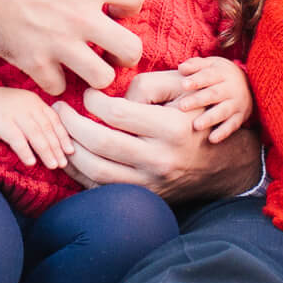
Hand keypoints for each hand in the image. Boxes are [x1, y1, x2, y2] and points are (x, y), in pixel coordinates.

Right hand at [0, 0, 145, 94]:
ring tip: (87, 66)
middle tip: (112, 51)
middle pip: (132, 50)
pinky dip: (56, 81)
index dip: (129, 6)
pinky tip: (51, 69)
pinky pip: (60, 87)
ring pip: (102, 79)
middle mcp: (80, 16)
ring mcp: (58, 43)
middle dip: (126, 54)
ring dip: (97, 75)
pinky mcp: (33, 62)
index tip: (114, 9)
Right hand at [0, 87, 72, 169]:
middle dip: (57, 147)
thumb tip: (53, 141)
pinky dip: (25, 150)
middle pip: (46, 128)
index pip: (54, 120)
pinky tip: (30, 162)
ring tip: (53, 165)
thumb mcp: (21, 109)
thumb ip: (36, 119)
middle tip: (63, 163)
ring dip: (45, 151)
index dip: (63, 136)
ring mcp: (14, 112)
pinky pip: (15, 138)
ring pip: (35, 133)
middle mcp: (27, 105)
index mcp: (35, 102)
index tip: (70, 151)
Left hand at [56, 68, 262, 202]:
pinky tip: (72, 155)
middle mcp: (161, 160)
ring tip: (60, 132)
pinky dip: (80, 174)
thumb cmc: (197, 115)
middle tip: (59, 110)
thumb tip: (107, 101)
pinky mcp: (145, 197)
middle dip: (70, 125)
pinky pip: (102, 190)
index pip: (117, 114)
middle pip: (100, 145)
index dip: (94, 101)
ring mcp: (152, 184)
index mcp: (172, 129)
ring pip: (96, 173)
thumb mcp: (182, 89)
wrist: (223, 163)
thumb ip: (144, 85)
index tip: (88, 94)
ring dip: (70, 151)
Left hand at [173, 55, 254, 142]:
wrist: (250, 84)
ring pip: (223, 111)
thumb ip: (195, 65)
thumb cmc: (221, 75)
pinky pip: (233, 125)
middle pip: (214, 94)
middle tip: (182, 106)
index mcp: (223, 73)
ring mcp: (237, 103)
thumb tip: (181, 68)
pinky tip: (212, 139)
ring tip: (196, 125)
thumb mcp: (211, 65)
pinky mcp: (241, 116)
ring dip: (210, 118)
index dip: (196, 80)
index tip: (183, 85)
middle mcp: (231, 88)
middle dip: (198, 100)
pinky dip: (223, 132)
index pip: (209, 76)